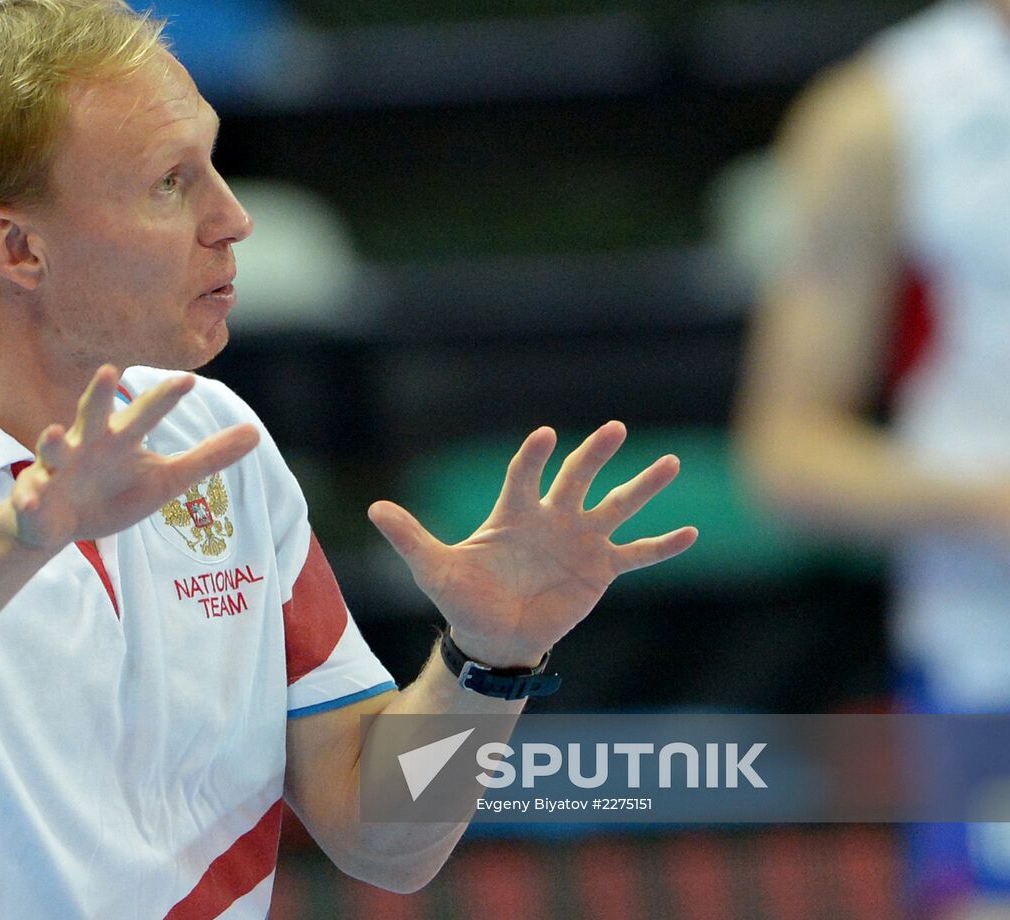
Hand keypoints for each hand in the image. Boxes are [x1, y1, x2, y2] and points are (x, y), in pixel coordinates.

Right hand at [10, 366, 258, 550]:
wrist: (59, 525)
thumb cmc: (115, 493)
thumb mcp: (166, 479)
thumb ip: (208, 457)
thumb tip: (256, 433)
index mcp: (121, 437)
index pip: (146, 412)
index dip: (165, 397)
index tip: (188, 379)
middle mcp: (86, 443)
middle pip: (94, 414)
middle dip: (100, 394)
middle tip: (111, 371)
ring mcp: (56, 468)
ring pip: (51, 449)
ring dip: (50, 441)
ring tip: (52, 432)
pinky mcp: (34, 497)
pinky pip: (29, 496)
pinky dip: (29, 498)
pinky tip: (30, 500)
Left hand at [368, 422, 696, 667]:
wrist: (494, 637)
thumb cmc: (463, 597)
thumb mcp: (433, 567)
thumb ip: (410, 536)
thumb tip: (374, 508)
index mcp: (514, 512)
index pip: (525, 476)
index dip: (534, 458)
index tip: (545, 436)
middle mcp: (552, 518)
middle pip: (578, 478)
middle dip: (595, 454)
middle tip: (614, 429)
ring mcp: (580, 541)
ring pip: (616, 506)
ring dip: (642, 486)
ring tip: (671, 463)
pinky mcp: (601, 569)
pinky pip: (637, 554)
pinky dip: (662, 545)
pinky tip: (690, 532)